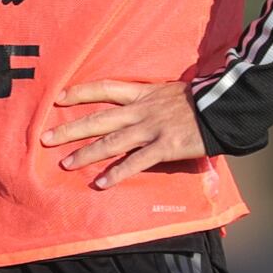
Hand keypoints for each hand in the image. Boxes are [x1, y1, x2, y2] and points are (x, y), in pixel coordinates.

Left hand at [41, 80, 211, 188]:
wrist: (226, 107)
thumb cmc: (202, 100)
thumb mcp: (171, 91)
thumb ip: (152, 99)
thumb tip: (137, 105)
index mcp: (144, 94)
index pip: (105, 89)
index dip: (81, 92)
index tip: (58, 98)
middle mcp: (142, 110)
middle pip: (99, 119)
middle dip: (71, 129)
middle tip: (45, 138)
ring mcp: (152, 128)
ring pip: (112, 141)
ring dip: (87, 154)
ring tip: (66, 164)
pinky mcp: (165, 146)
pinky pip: (137, 162)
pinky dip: (118, 173)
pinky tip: (102, 183)